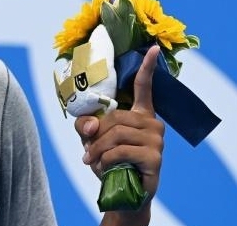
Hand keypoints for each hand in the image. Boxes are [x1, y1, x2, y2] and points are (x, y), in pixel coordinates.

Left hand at [75, 45, 164, 224]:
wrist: (124, 194)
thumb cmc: (110, 161)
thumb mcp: (91, 140)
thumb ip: (85, 126)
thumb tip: (89, 124)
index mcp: (140, 114)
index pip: (144, 87)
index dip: (147, 68)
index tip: (152, 48)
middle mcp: (152, 123)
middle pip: (114, 118)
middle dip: (95, 135)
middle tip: (88, 152)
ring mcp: (156, 140)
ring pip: (115, 134)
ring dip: (97, 149)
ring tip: (93, 161)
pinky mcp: (154, 157)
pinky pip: (120, 150)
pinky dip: (106, 159)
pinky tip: (105, 167)